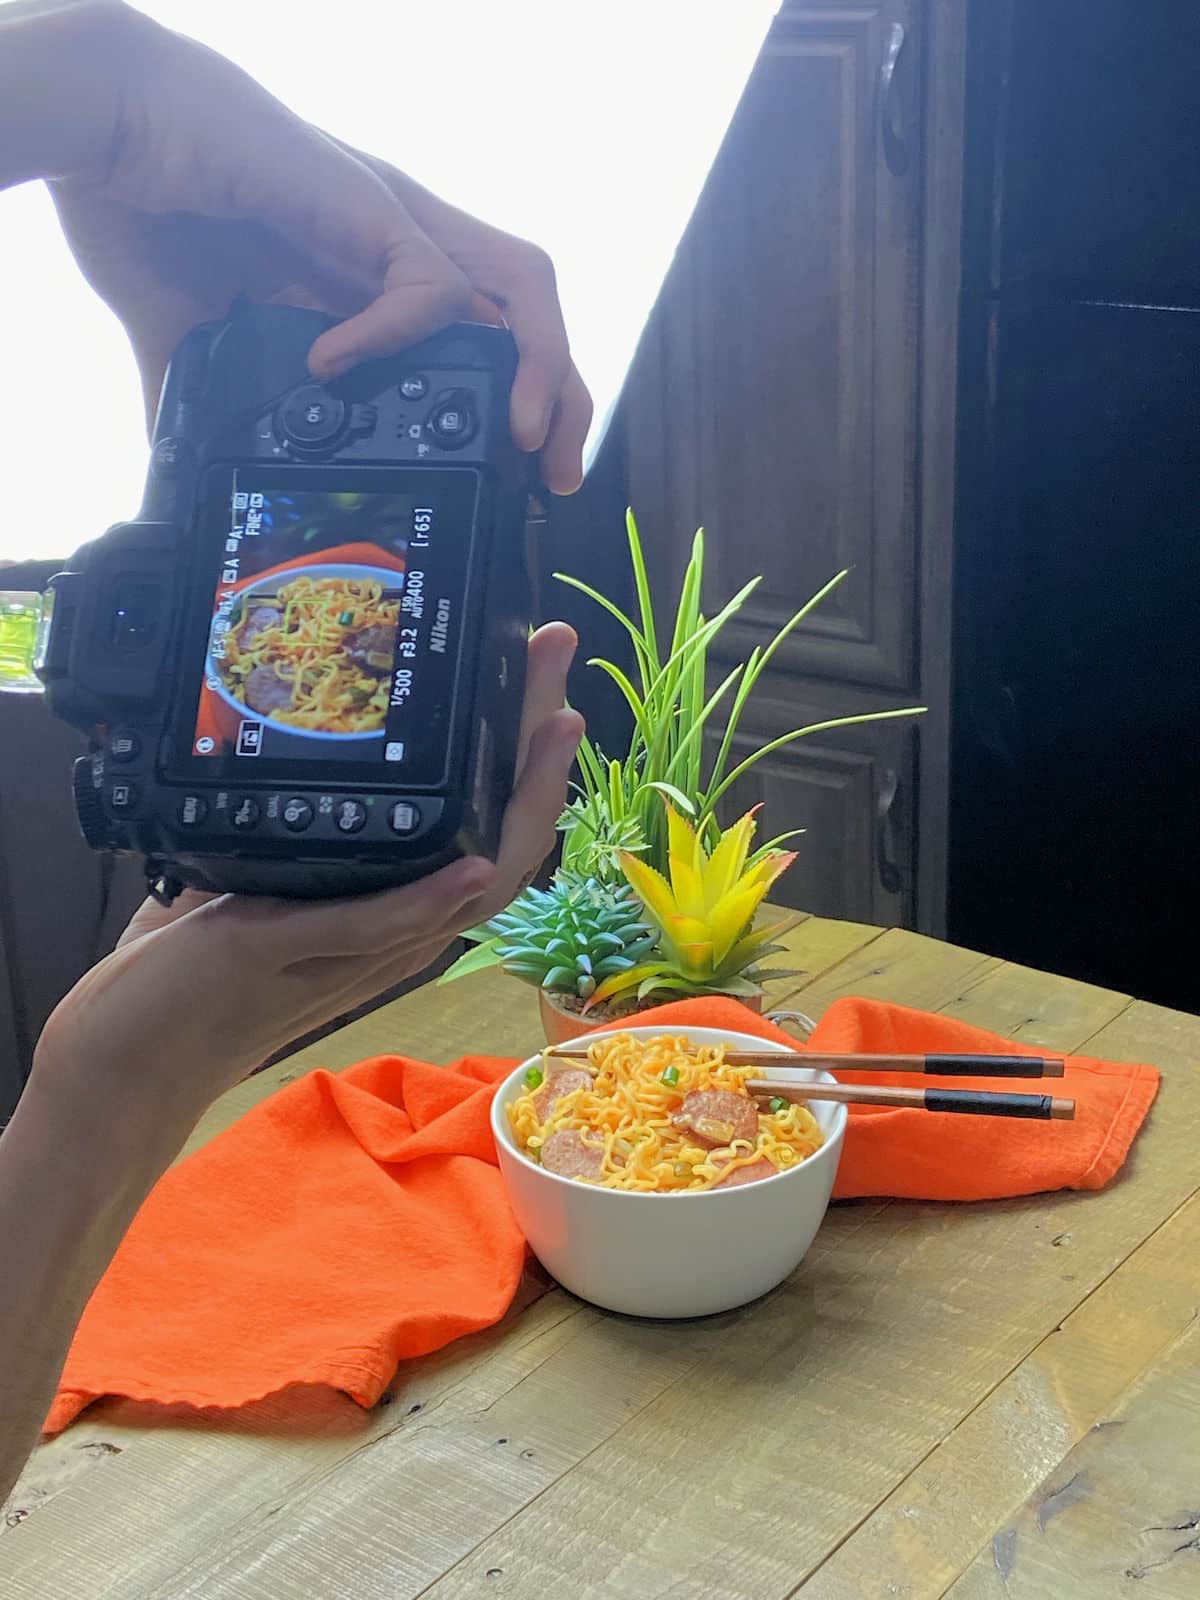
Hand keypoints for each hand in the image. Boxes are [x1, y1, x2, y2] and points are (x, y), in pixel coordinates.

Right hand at [26, 2, 591, 489]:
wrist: (108, 127)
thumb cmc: (150, 211)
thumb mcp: (196, 333)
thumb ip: (213, 390)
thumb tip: (179, 456)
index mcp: (374, 282)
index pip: (487, 342)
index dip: (517, 405)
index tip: (518, 481)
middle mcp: (401, 250)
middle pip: (529, 314)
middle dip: (560, 397)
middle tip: (554, 473)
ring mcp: (391, 224)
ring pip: (513, 287)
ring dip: (536, 367)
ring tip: (521, 436)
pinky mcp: (363, 203)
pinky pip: (424, 278)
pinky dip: (397, 331)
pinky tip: (338, 365)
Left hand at [33, 624, 581, 1133]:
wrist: (126, 1061)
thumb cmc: (186, 976)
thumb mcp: (255, 882)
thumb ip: (293, 834)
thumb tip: (296, 751)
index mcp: (390, 913)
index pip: (486, 835)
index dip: (527, 765)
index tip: (544, 684)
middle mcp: (393, 935)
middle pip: (502, 845)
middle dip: (541, 751)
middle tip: (556, 659)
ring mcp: (353, 951)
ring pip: (470, 882)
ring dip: (518, 803)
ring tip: (549, 728)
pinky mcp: (293, 953)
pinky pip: (386, 927)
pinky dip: (434, 898)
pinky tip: (475, 866)